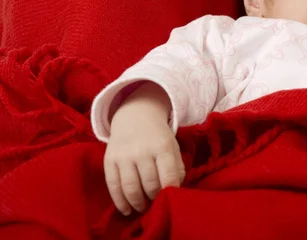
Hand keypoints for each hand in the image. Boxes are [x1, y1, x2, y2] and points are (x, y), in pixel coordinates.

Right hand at [104, 83, 185, 214]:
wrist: (135, 116)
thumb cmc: (157, 136)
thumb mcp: (173, 147)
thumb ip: (177, 168)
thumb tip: (175, 190)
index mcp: (162, 147)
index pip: (168, 175)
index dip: (171, 191)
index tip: (171, 200)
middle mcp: (142, 151)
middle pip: (149, 184)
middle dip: (154, 199)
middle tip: (157, 205)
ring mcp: (124, 156)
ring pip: (130, 188)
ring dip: (138, 203)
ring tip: (144, 209)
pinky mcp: (109, 160)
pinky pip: (113, 186)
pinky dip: (120, 202)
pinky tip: (126, 210)